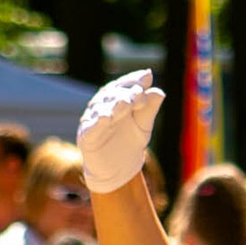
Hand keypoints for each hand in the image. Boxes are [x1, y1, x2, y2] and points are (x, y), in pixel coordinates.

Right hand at [76, 69, 164, 191]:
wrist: (119, 167)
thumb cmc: (130, 140)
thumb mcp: (144, 124)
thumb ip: (150, 108)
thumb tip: (159, 91)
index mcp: (116, 99)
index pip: (124, 85)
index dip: (134, 80)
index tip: (147, 77)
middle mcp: (103, 106)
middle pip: (113, 95)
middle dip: (126, 93)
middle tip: (138, 91)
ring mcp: (93, 120)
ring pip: (102, 109)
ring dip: (114, 105)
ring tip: (125, 102)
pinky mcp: (86, 137)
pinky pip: (91, 128)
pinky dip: (97, 123)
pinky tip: (105, 118)